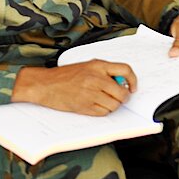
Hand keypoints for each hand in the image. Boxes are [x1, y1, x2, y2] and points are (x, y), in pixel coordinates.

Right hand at [12, 60, 133, 115]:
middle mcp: (96, 78)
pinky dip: (104, 111)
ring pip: (114, 105)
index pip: (125, 70)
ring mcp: (90, 93)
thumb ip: (104, 71)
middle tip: (120, 97)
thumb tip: (122, 81)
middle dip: (123, 97)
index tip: (132, 87)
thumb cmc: (65, 75)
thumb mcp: (87, 66)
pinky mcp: (84, 106)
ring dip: (113, 105)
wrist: (46, 84)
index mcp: (98, 66)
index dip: (133, 80)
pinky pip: (103, 112)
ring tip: (106, 101)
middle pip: (122, 92)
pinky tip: (97, 106)